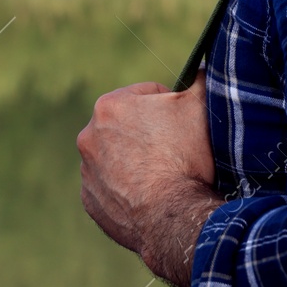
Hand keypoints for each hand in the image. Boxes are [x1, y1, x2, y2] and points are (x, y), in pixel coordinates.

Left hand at [78, 71, 223, 286]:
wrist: (172, 216)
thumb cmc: (184, 156)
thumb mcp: (200, 106)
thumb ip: (198, 80)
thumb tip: (199, 70)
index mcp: (110, 105)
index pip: (148, 94)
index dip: (172, 106)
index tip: (184, 124)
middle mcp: (88, 135)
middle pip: (129, 125)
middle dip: (150, 133)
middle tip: (177, 149)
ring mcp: (87, 171)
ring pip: (118, 156)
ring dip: (136, 160)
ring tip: (164, 175)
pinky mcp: (90, 201)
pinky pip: (111, 187)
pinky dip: (128, 188)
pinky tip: (150, 196)